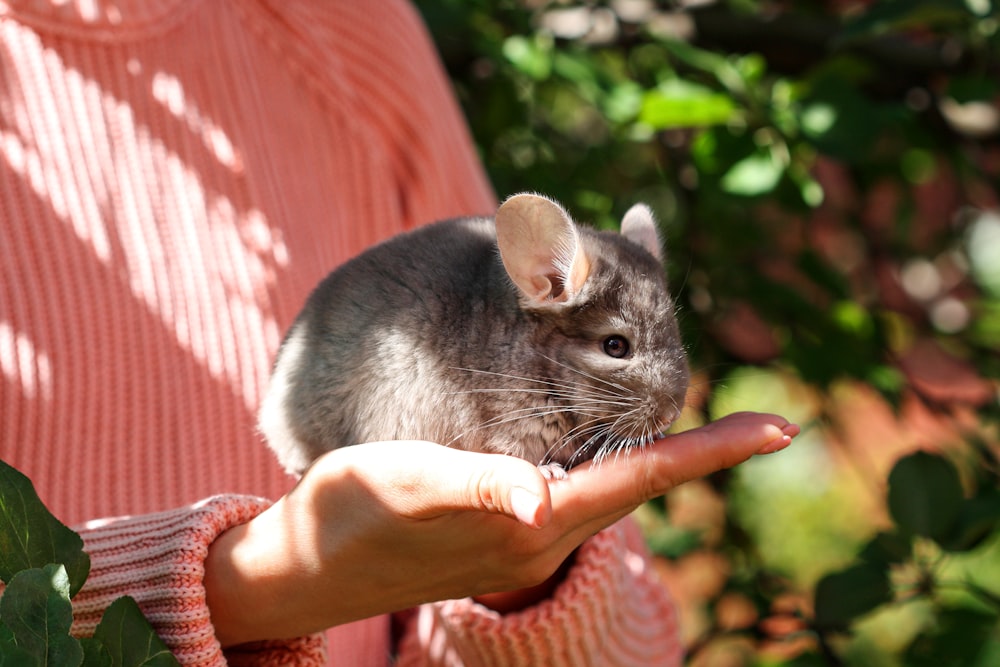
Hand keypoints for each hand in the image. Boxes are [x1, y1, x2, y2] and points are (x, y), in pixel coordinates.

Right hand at [203, 411, 797, 645]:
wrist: (311, 564)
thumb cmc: (351, 515)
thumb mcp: (406, 487)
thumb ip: (474, 490)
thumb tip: (535, 497)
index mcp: (530, 521)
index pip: (640, 478)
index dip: (709, 451)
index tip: (779, 427)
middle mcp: (541, 533)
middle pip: (641, 483)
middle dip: (701, 450)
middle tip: (761, 419)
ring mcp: (525, 536)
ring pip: (612, 488)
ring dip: (658, 454)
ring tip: (699, 418)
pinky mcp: (504, 527)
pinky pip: (578, 489)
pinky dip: (611, 460)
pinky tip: (609, 438)